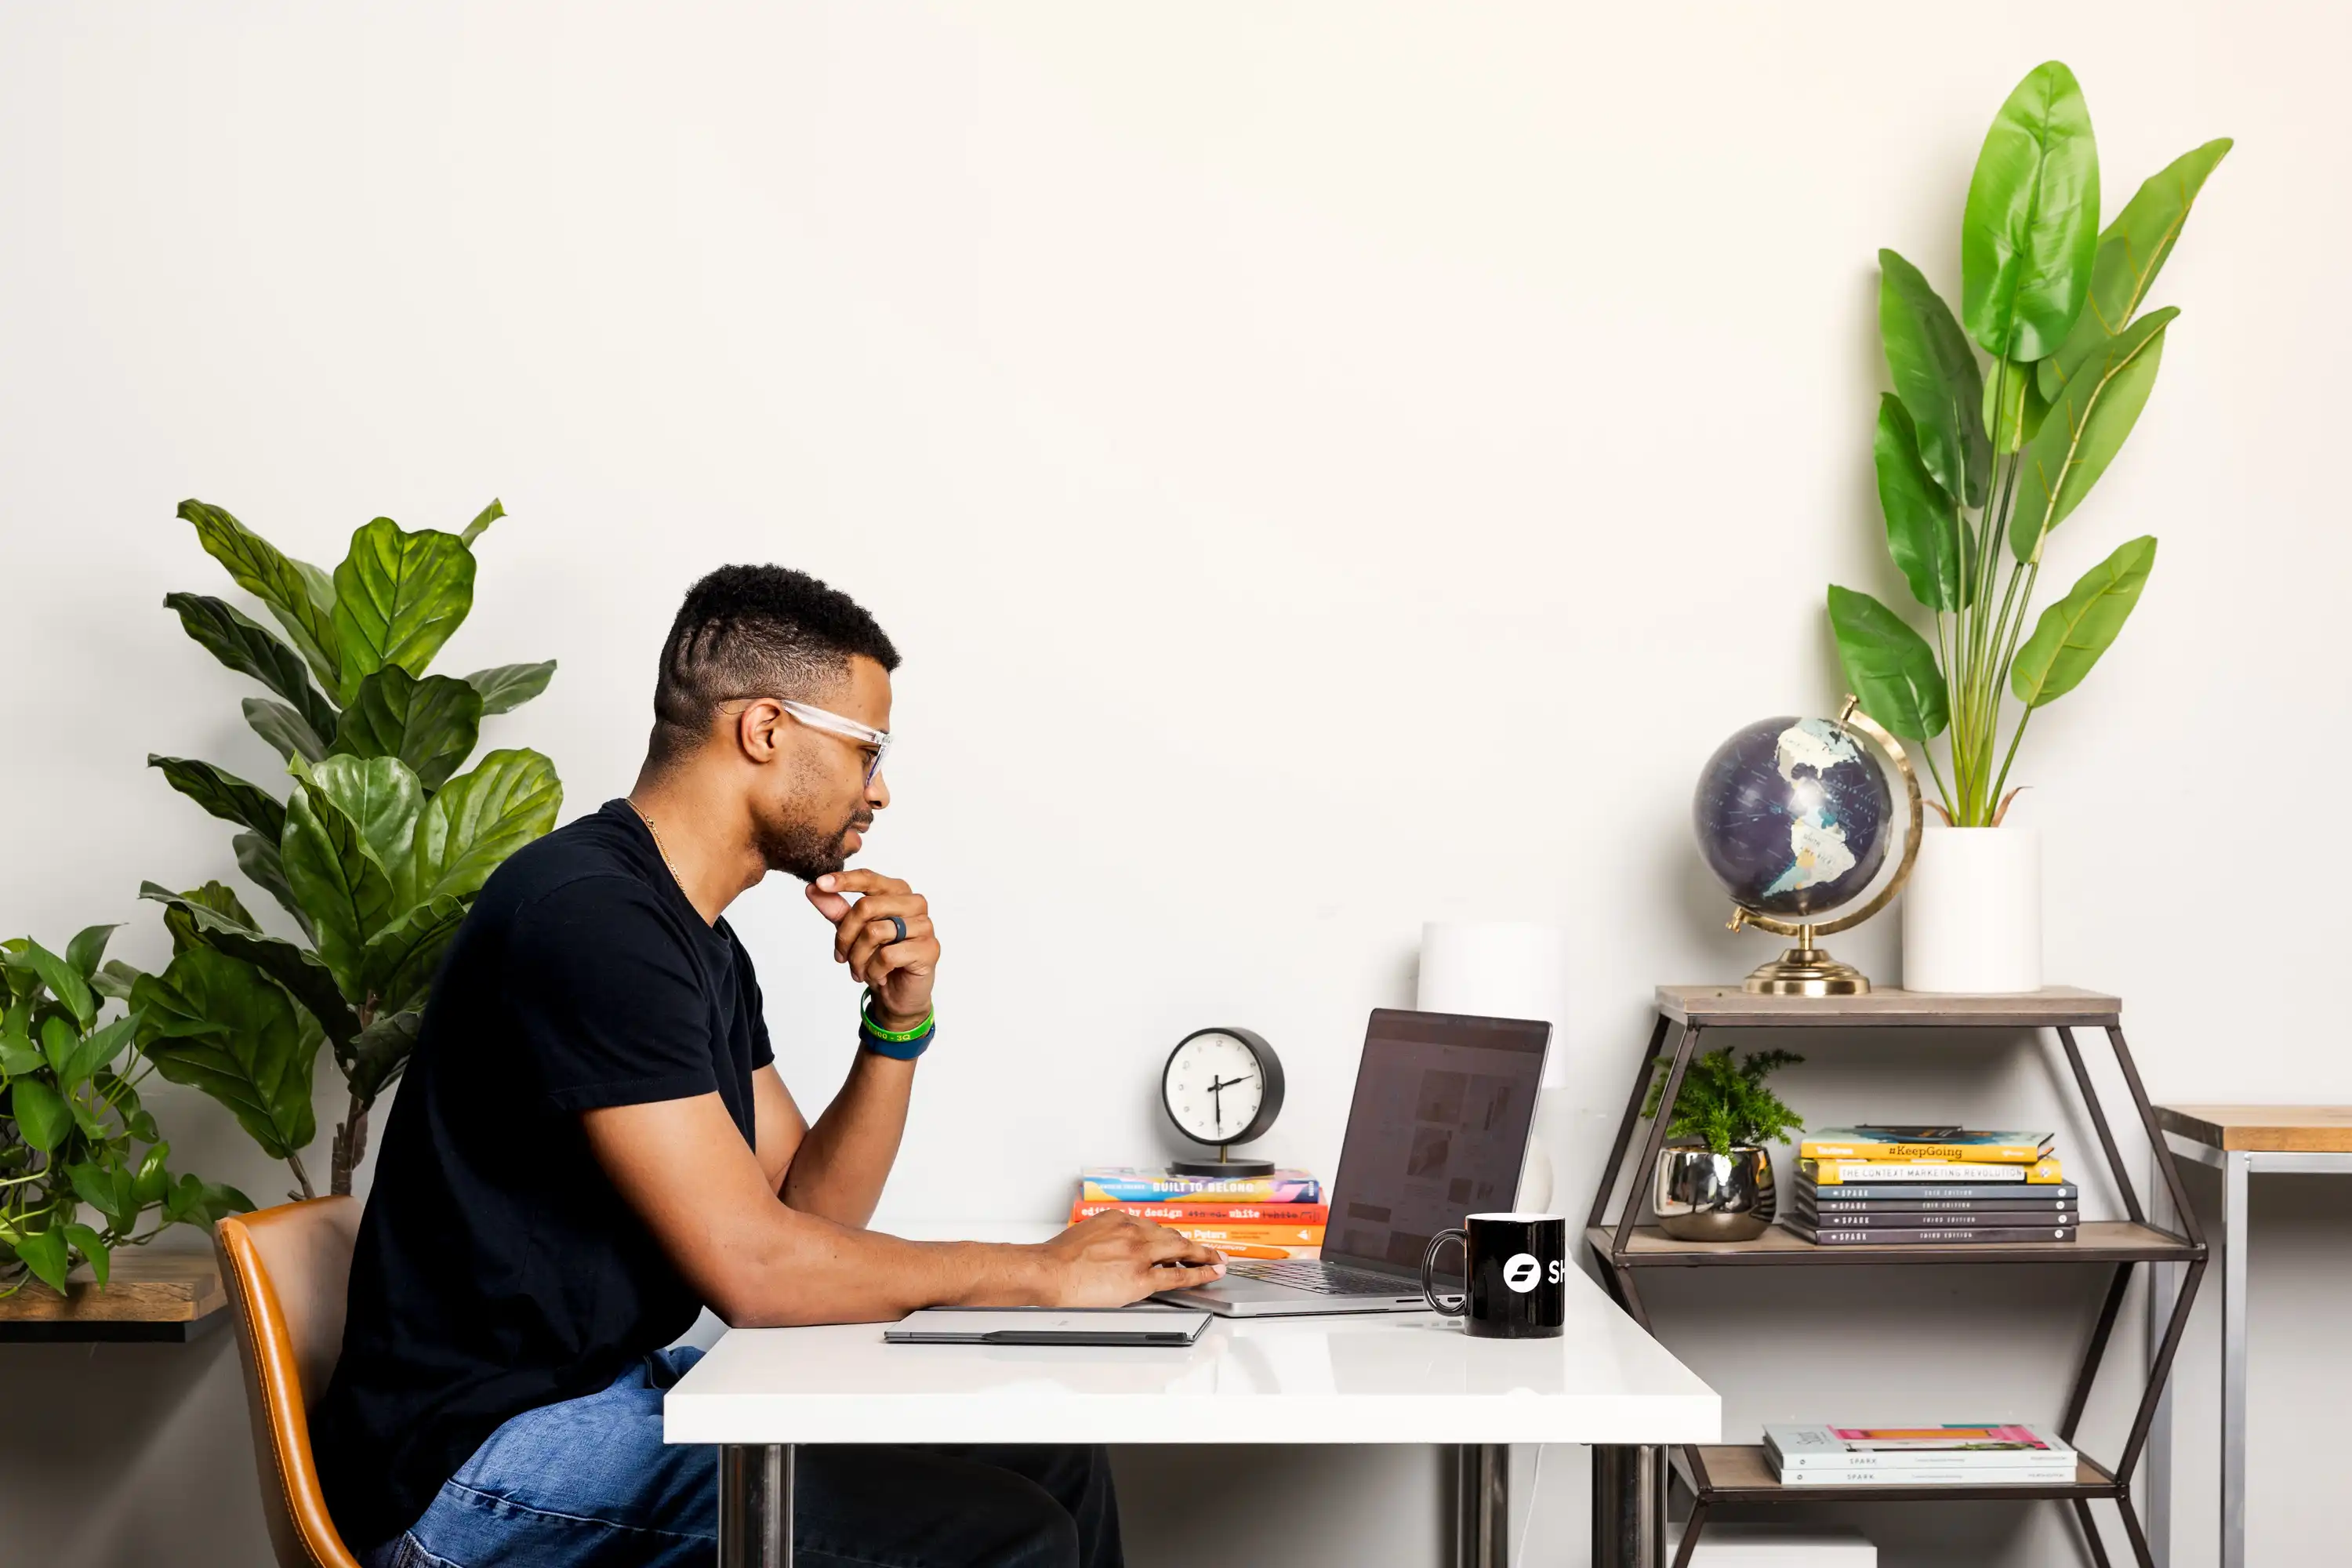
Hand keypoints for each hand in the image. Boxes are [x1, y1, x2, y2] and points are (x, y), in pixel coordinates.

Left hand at [807, 870, 938, 1027]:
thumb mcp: (852, 932)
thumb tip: (812, 888)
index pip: (868, 878)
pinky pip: (887, 956)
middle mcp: (914, 904)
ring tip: (860, 971)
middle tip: (841, 957)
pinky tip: (879, 977)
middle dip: (845, 936)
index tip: (819, 883)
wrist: (898, 995)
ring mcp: (924, 926)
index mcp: (898, 892)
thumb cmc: (879, 958)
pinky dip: (874, 971)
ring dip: (858, 958)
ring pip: (874, 933)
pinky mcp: (928, 949)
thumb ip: (836, 909)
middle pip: (866, 907)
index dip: (843, 880)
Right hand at [1033, 1212, 1226, 1306]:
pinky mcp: (1140, 1277)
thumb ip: (1104, 1239)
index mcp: (1117, 1219)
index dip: (1167, 1237)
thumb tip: (1110, 1252)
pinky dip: (1199, 1272)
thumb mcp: (1084, 1235)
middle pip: (1170, 1235)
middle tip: (1208, 1249)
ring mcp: (1138, 1253)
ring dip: (1202, 1254)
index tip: (1175, 1241)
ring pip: (1179, 1249)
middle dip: (1192, 1243)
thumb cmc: (1056, 1259)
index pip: (1151, 1227)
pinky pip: (1177, 1273)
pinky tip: (1211, 1273)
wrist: (1047, 1272)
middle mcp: (1131, 1230)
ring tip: (1216, 1260)